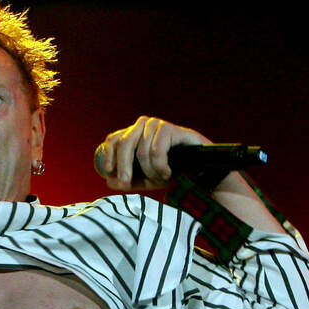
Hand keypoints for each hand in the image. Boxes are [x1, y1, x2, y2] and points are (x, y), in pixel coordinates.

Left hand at [94, 116, 209, 189]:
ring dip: (150, 171)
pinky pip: (157, 151)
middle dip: (123, 166)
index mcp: (133, 133)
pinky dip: (160, 167)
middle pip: (124, 143)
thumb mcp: (146, 179)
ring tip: (161, 178)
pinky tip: (168, 172)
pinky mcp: (169, 128)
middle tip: (126, 183)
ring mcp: (156, 124)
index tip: (109, 172)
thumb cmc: (170, 169)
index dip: (109, 155)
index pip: (113, 139)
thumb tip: (109, 182)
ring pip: (142, 151)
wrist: (199, 167)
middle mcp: (143, 125)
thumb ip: (128, 181)